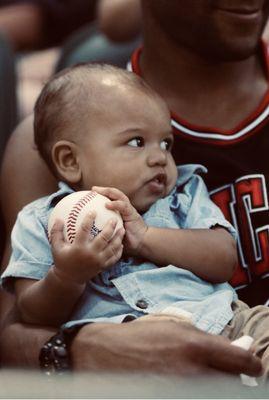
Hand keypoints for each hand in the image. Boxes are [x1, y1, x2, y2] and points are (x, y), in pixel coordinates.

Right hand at [50, 212, 124, 283]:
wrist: (69, 279)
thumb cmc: (62, 260)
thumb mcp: (56, 247)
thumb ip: (56, 232)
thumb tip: (58, 218)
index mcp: (79, 247)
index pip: (85, 230)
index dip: (89, 219)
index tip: (93, 211)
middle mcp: (90, 254)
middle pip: (104, 238)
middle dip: (110, 227)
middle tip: (114, 218)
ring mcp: (98, 261)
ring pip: (112, 248)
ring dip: (118, 237)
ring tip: (122, 229)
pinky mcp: (102, 266)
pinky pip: (114, 258)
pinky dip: (119, 251)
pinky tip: (121, 244)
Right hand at [71, 321, 261, 376]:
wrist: (103, 353)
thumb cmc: (141, 335)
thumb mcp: (176, 326)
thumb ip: (212, 339)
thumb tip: (245, 347)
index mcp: (195, 345)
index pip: (244, 362)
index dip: (253, 365)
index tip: (251, 366)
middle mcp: (192, 371)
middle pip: (234, 383)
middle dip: (234, 377)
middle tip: (223, 371)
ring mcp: (181, 390)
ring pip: (216, 392)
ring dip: (215, 383)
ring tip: (198, 373)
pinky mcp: (168, 397)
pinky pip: (197, 395)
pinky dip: (198, 389)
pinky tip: (184, 380)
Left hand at [92, 186, 147, 255]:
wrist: (141, 243)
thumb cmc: (126, 240)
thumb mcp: (112, 233)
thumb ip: (103, 230)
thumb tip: (88, 233)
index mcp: (119, 211)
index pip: (109, 198)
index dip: (100, 195)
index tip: (88, 195)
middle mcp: (123, 207)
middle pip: (113, 194)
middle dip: (103, 190)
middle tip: (92, 190)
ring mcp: (128, 209)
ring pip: (118, 196)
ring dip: (108, 192)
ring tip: (98, 191)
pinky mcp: (132, 213)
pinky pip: (123, 206)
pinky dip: (115, 204)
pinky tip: (107, 204)